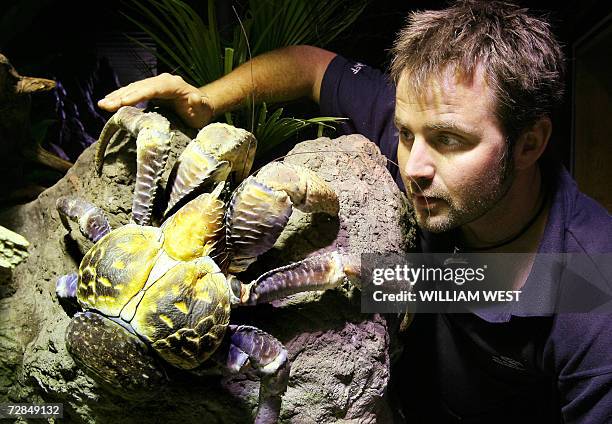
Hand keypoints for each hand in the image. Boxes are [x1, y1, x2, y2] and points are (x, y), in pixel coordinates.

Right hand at [97, 73, 212, 127]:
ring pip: (133, 88)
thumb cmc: (202, 111)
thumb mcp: (204, 110)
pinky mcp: (150, 91)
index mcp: (173, 85)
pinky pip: (133, 92)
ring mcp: (155, 85)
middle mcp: (162, 81)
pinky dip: (121, 97)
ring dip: (117, 96)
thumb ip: (200, 104)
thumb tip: (196, 97)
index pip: (152, 89)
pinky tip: (108, 102)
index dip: (137, 95)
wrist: (201, 108)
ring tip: (102, 104)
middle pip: (139, 87)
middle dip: (121, 96)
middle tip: (105, 105)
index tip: (123, 102)